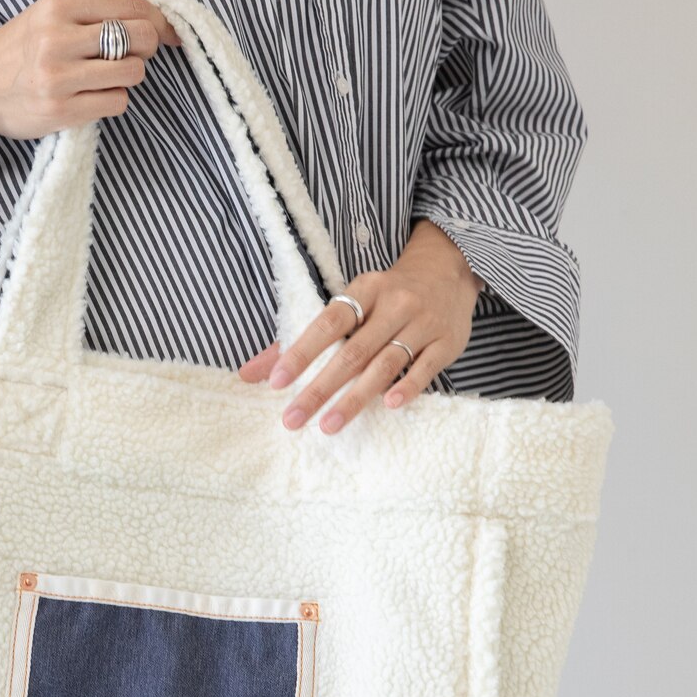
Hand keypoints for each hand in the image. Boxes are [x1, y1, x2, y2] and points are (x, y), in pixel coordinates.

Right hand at [0, 0, 182, 137]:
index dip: (156, 20)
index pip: (134, 6)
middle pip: (140, 38)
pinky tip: (91, 95)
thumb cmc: (26, 43)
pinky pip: (117, 103)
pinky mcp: (60, 111)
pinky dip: (112, 100)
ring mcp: (58, 77)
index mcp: (59, 4)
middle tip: (128, 53)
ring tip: (105, 75)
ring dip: (128, 76)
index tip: (157, 30)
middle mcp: (57, 38)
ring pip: (132, 72)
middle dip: (146, 47)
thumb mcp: (62, 6)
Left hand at [237, 219, 485, 433]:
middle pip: (353, 351)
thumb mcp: (349, 303)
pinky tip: (389, 406)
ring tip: (329, 426)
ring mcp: (423, 323)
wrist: (448, 270)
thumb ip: (299, 339)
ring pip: (385, 364)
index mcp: (364, 290)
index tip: (277, 382)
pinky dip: (407, 387)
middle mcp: (394, 304)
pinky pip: (425, 368)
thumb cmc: (386, 295)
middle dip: (320, 389)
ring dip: (356, 398)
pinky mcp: (447, 342)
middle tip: (293, 419)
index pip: (328, 322)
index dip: (302, 352)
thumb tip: (248, 374)